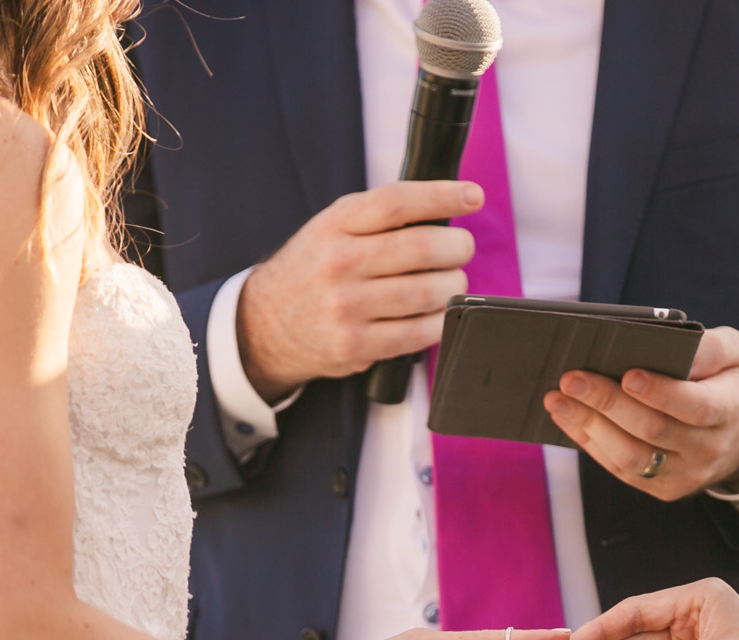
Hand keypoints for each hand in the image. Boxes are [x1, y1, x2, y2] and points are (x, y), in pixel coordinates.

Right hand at [237, 181, 482, 399]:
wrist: (266, 325)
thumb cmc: (314, 271)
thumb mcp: (332, 229)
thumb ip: (379, 218)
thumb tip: (445, 209)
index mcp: (335, 225)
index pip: (397, 202)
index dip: (443, 196)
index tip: (472, 196)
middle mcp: (339, 263)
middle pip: (422, 247)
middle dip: (457, 247)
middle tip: (461, 249)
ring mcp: (346, 306)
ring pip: (427, 292)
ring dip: (454, 286)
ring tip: (451, 282)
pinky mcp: (356, 345)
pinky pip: (419, 333)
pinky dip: (441, 321)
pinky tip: (440, 313)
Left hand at [541, 326, 738, 501]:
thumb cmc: (732, 382)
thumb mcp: (736, 353)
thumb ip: (709, 348)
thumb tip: (666, 345)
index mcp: (731, 410)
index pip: (696, 407)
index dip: (661, 394)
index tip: (628, 375)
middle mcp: (708, 449)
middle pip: (653, 431)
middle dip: (608, 404)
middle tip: (572, 379)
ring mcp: (684, 474)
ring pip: (631, 457)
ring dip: (589, 427)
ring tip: (558, 400)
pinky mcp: (662, 487)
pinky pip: (621, 469)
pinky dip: (590, 444)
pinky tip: (568, 419)